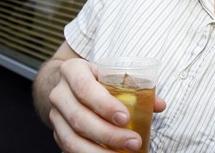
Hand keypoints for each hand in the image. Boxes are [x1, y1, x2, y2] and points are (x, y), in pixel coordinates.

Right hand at [48, 57, 165, 151]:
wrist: (69, 83)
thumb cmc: (96, 78)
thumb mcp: (111, 74)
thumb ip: (135, 86)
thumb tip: (159, 104)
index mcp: (73, 70)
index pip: (85, 88)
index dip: (104, 105)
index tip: (126, 118)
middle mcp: (59, 93)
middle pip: (80, 118)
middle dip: (108, 134)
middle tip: (134, 141)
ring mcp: (55, 115)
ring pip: (72, 139)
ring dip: (99, 152)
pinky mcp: (57, 132)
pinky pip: (70, 148)